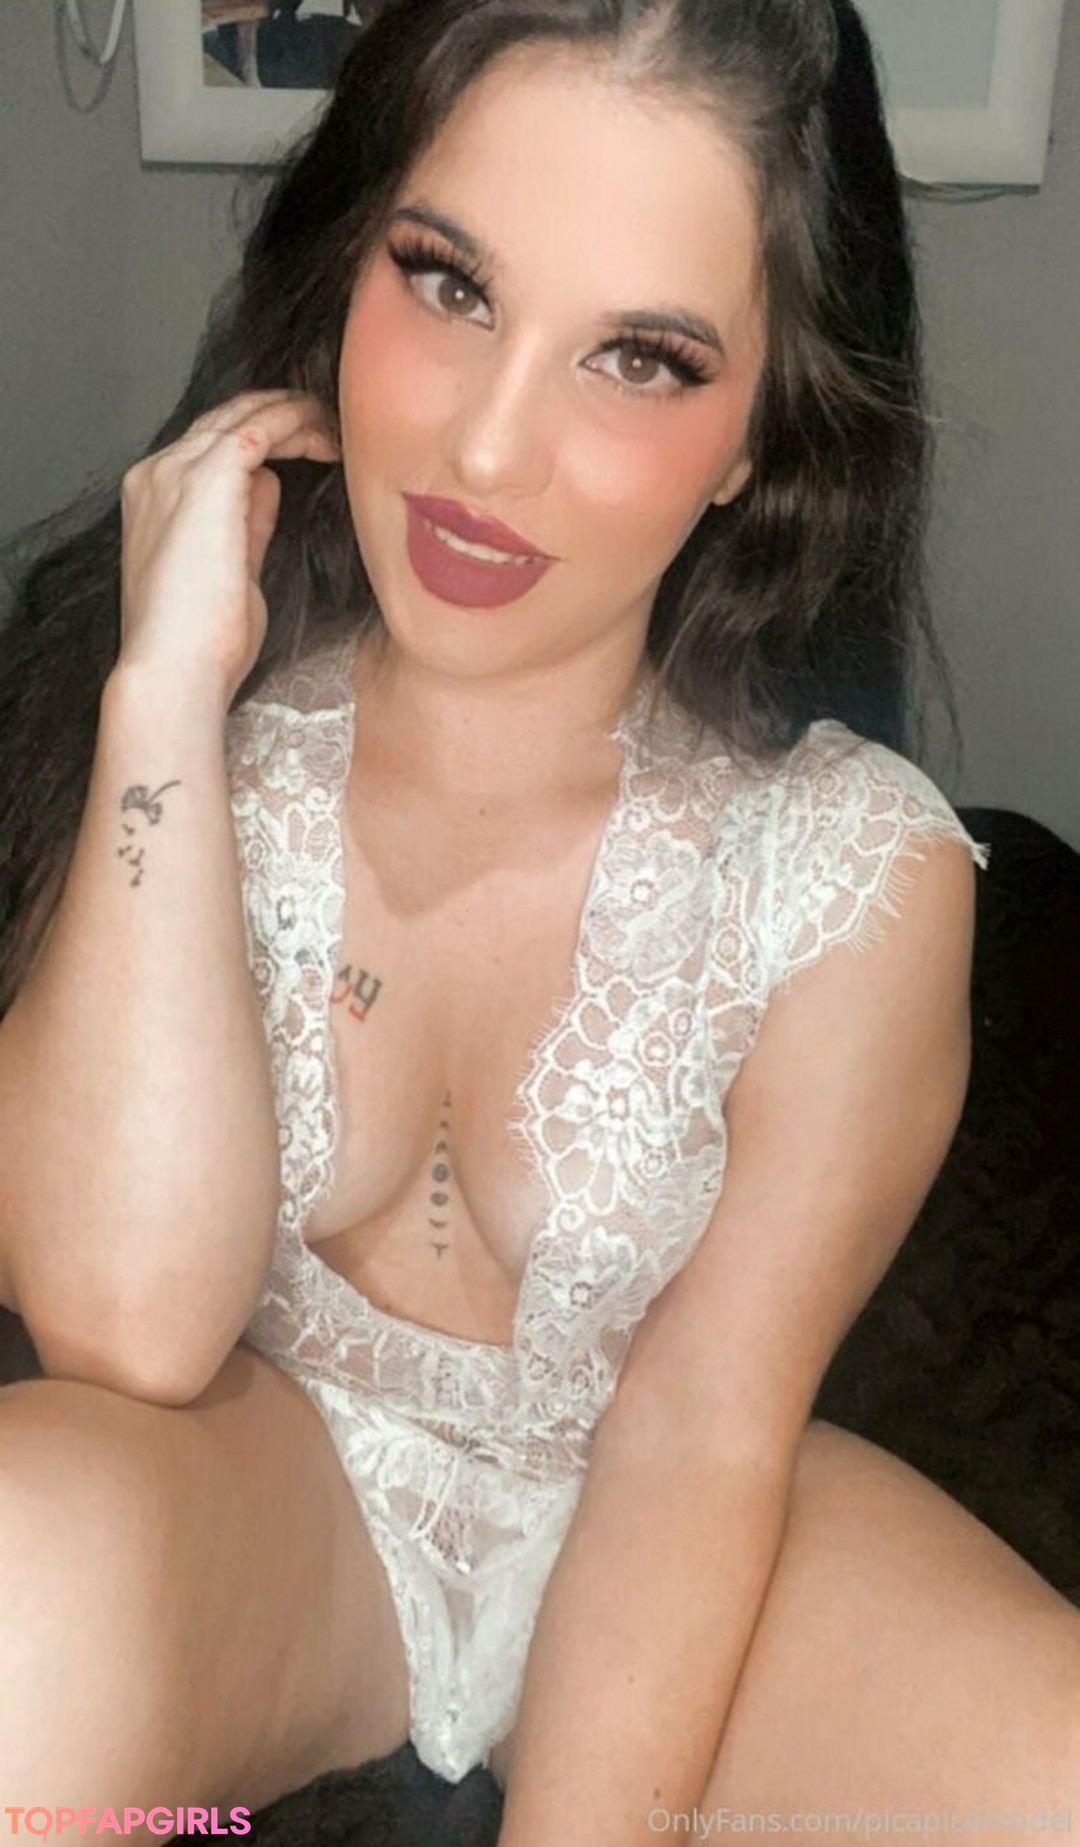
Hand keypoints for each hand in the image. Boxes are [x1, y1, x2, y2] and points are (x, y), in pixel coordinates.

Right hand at [117, 389, 340, 708]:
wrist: (174, 669)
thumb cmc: (201, 642)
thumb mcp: (232, 570)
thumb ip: (247, 522)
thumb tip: (268, 485)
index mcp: (154, 497)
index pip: (210, 445)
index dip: (262, 436)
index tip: (306, 444)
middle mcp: (157, 474)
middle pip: (224, 418)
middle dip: (278, 413)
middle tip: (327, 420)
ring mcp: (176, 471)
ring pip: (242, 415)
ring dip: (292, 413)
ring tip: (335, 424)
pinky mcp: (206, 478)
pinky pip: (257, 429)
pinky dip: (294, 424)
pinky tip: (326, 436)